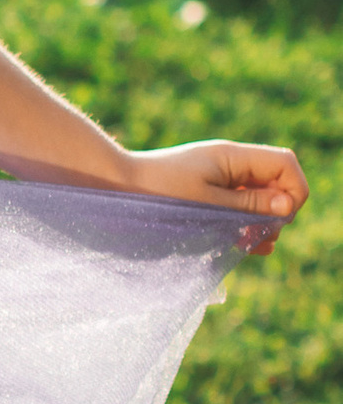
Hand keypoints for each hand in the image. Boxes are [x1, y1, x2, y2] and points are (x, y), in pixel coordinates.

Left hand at [119, 138, 308, 252]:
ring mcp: (218, 181)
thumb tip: (288, 205)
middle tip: (258, 239)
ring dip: (259, 224)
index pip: (285, 166)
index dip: (293, 192)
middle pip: (276, 184)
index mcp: (232, 157)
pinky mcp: (205, 197)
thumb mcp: (206, 204)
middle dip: (276, 213)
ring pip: (258, 201)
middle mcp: (229, 166)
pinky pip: (236, 210)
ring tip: (246, 245)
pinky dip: (242, 226)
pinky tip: (238, 246)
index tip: (278, 220)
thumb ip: (248, 206)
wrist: (110, 190)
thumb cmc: (155, 195)